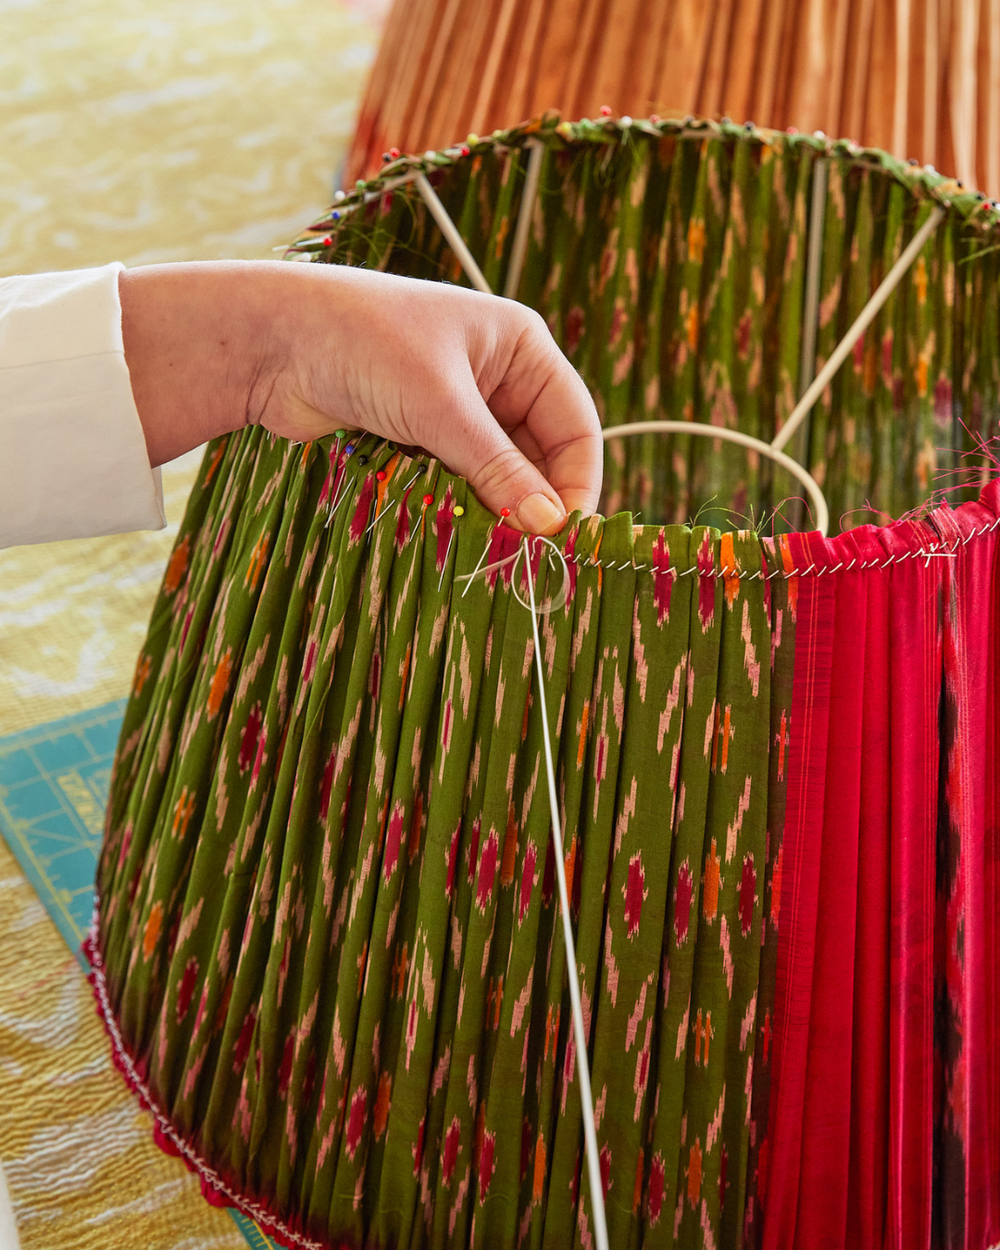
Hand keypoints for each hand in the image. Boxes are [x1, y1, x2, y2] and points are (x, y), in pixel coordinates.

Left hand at [119, 261, 602, 533]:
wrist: (270, 343)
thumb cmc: (363, 343)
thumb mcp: (439, 404)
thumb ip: (496, 466)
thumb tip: (548, 525)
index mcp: (521, 348)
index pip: (575, 426)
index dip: (576, 483)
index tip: (563, 535)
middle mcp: (497, 377)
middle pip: (539, 456)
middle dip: (532, 503)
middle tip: (527, 556)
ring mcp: (458, 409)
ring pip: (497, 476)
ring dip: (493, 510)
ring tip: (490, 547)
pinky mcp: (420, 437)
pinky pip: (458, 483)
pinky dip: (459, 508)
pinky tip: (455, 533)